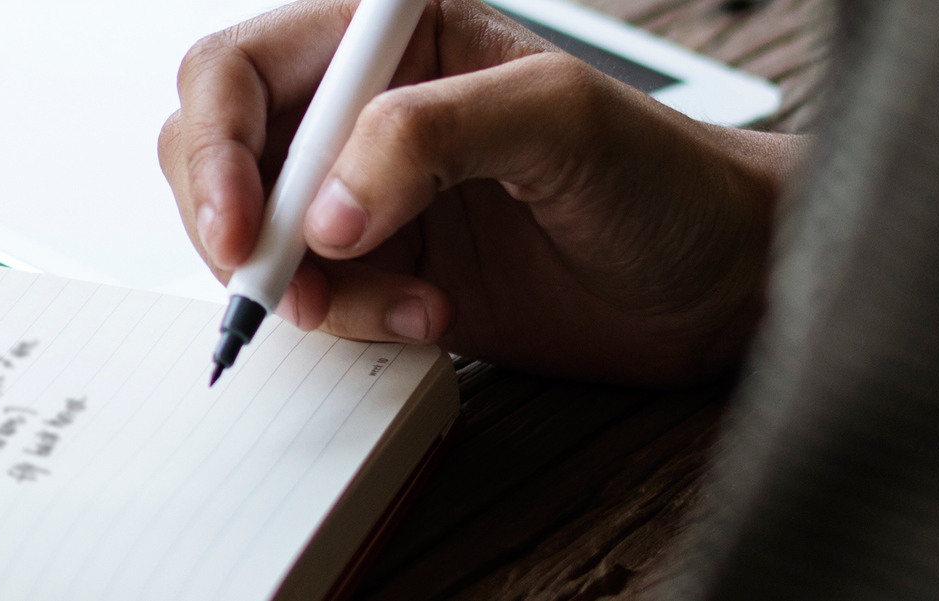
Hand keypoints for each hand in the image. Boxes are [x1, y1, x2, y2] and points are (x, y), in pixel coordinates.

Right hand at [158, 0, 801, 386]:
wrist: (721, 282)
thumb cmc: (666, 177)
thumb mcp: (558, 122)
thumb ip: (432, 136)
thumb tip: (328, 205)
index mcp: (390, 38)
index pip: (241, 70)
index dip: (218, 147)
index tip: (245, 226)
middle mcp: (363, 109)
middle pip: (217, 149)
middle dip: (236, 223)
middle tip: (283, 283)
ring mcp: (367, 194)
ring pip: (256, 236)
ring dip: (308, 286)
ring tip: (403, 301)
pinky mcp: (384, 271)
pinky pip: (312, 300)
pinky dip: (350, 322)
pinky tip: (427, 315)